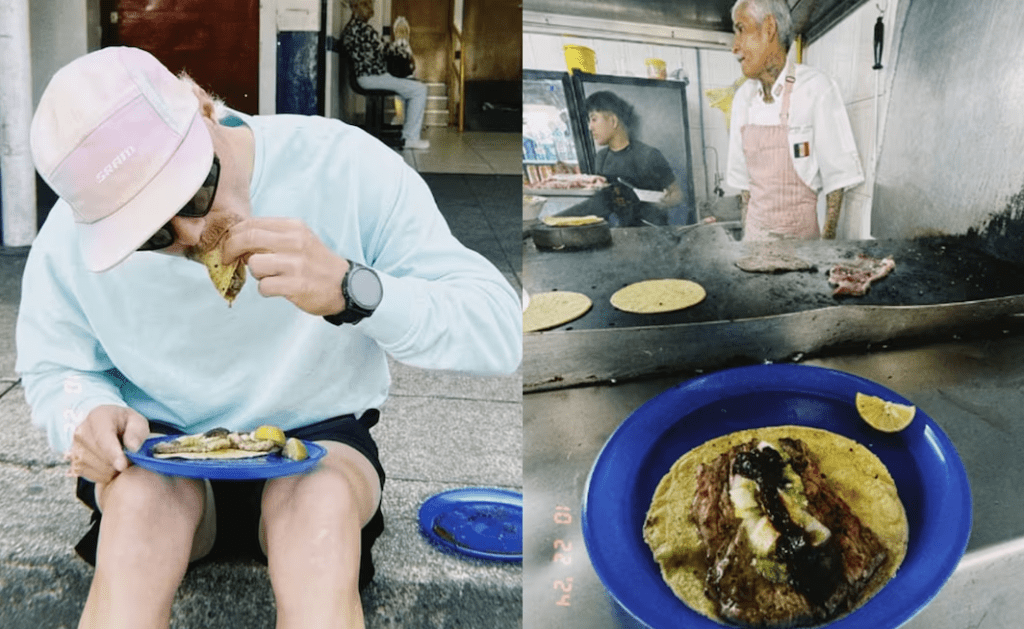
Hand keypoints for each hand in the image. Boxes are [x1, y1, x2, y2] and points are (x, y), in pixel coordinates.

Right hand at [67, 405, 149, 484]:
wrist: (111, 427)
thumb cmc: (126, 424)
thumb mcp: (138, 422)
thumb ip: (137, 432)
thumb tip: (133, 447)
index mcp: (98, 417)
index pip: (103, 438)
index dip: (112, 454)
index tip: (123, 466)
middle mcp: (81, 431)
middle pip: (98, 455)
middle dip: (116, 463)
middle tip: (130, 460)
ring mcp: (75, 447)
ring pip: (93, 467)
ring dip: (111, 470)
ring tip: (120, 461)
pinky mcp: (74, 461)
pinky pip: (89, 475)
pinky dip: (103, 475)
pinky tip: (111, 467)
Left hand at [222, 218, 350, 315]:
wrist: (345, 285)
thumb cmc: (317, 263)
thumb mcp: (300, 240)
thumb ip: (273, 237)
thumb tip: (239, 240)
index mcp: (294, 227)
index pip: (252, 223)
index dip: (234, 234)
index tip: (229, 244)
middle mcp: (295, 242)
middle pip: (248, 239)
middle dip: (230, 249)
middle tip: (227, 259)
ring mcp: (296, 264)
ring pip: (254, 265)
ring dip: (255, 273)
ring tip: (268, 276)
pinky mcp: (296, 285)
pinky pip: (264, 287)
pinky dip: (266, 289)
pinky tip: (277, 288)